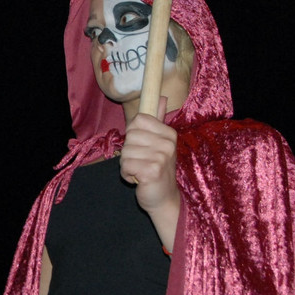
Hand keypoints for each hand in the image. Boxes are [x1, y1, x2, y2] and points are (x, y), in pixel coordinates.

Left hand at [120, 97, 180, 220]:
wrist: (163, 198)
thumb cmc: (158, 169)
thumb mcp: (159, 143)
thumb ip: (158, 120)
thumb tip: (161, 96)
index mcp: (169, 133)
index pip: (138, 120)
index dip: (133, 134)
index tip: (142, 146)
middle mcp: (167, 143)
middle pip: (129, 136)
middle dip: (129, 152)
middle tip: (142, 162)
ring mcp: (161, 157)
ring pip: (125, 152)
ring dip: (127, 165)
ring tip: (140, 171)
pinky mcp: (152, 171)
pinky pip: (125, 166)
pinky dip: (127, 175)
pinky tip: (138, 179)